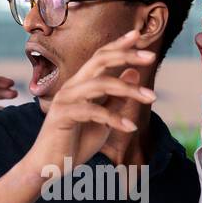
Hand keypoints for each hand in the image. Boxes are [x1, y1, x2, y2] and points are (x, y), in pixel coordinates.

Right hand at [22, 29, 157, 178]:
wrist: (49, 167)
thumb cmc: (76, 143)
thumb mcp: (104, 120)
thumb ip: (116, 98)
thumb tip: (134, 73)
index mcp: (81, 84)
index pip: (100, 57)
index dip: (119, 44)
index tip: (139, 35)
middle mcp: (72, 86)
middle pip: (100, 60)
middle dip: (126, 54)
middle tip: (151, 56)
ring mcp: (66, 99)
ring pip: (100, 83)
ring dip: (129, 90)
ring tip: (151, 98)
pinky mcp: (62, 115)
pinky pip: (93, 111)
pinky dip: (115, 118)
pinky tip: (130, 127)